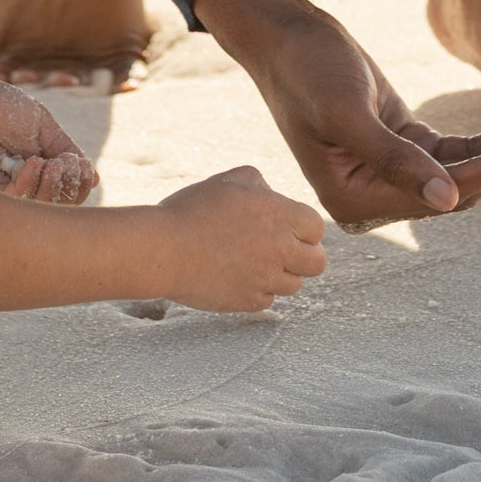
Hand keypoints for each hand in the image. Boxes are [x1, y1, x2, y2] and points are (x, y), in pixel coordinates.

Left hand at [0, 70, 97, 204]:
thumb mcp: (42, 128)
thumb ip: (65, 152)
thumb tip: (94, 179)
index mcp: (36, 174)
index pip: (66, 194)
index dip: (79, 185)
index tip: (81, 164)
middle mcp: (20, 189)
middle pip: (56, 210)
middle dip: (70, 189)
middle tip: (69, 165)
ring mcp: (2, 195)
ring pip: (36, 212)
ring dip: (53, 189)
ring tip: (52, 164)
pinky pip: (13, 204)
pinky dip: (30, 186)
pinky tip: (33, 164)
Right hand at [156, 165, 327, 311]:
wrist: (164, 248)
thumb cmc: (194, 208)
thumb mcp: (230, 179)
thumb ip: (261, 184)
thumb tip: (274, 197)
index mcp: (278, 215)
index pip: (317, 228)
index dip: (305, 228)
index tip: (289, 227)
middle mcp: (279, 249)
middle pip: (317, 263)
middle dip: (305, 256)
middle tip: (284, 250)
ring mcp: (265, 279)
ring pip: (294, 285)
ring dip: (281, 274)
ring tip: (256, 261)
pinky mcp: (247, 302)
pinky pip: (267, 300)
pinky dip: (258, 290)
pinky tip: (238, 275)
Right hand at [195, 0, 480, 229]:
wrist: (283, 34)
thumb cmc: (305, 68)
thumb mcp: (346, 111)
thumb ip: (394, 160)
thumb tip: (447, 201)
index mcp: (354, 200)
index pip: (437, 195)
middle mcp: (373, 196)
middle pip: (459, 187)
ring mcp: (390, 172)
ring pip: (465, 169)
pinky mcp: (402, 145)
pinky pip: (458, 149)